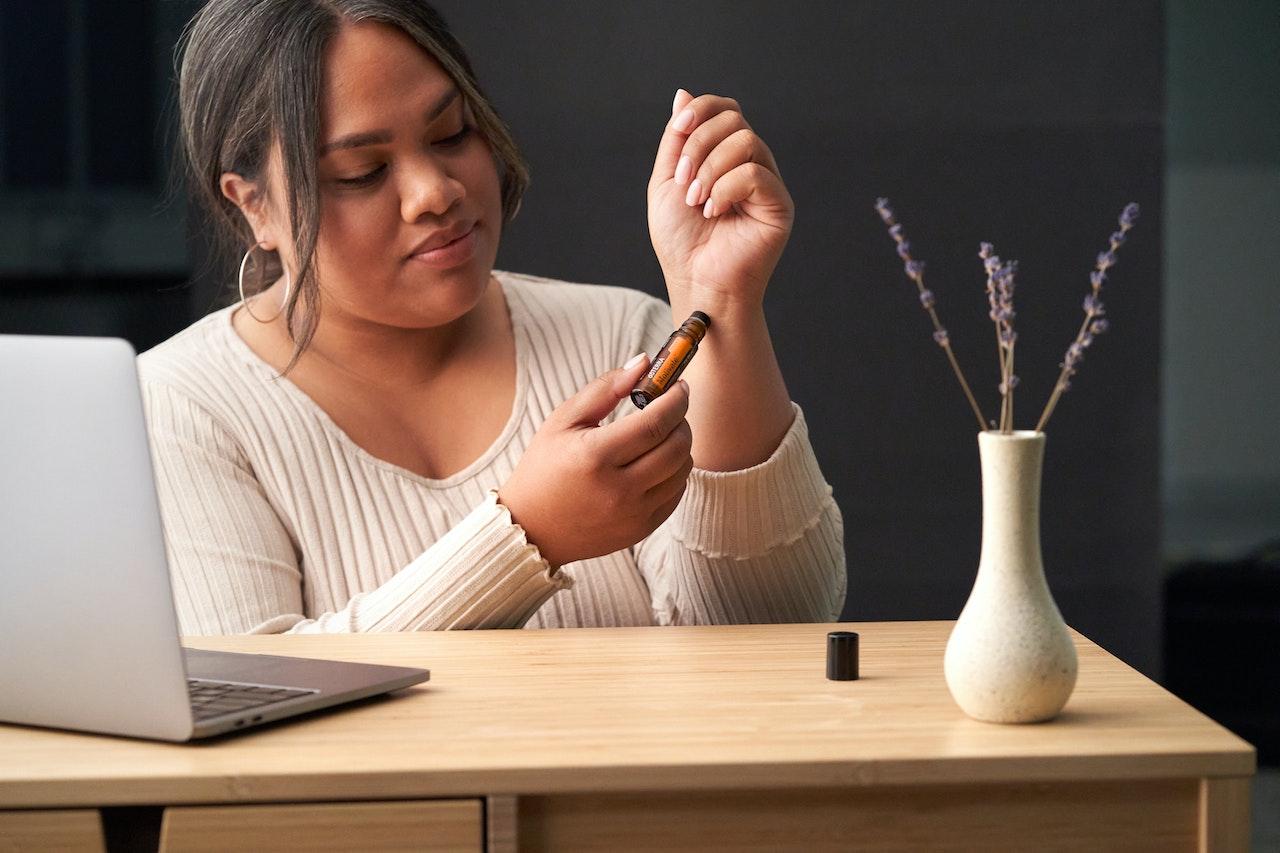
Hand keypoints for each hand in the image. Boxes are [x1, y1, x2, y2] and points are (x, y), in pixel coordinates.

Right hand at [497, 355, 693, 569]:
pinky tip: (656, 461)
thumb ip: (604, 389)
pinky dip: (675, 473)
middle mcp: (618, 490)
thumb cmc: (543, 468)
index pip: (654, 424)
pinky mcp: (641, 530)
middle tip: (672, 407)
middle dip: (681, 420)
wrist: (531, 529)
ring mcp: (633, 514)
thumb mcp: (562, 421)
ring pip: (682, 471)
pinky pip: (676, 494)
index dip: (675, 401)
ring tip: (662, 434)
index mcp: (594, 457)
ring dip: (680, 446)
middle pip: (676, 447)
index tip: (679, 386)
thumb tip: (643, 363)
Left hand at [648, 89, 794, 315]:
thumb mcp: (666, 182)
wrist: (696, 282)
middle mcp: (751, 164)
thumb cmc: (681, 241)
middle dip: (698, 145)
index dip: (701, 110)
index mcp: (725, 157)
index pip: (725, 110)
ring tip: (697, 202)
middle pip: (734, 120)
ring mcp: (767, 184)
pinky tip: (715, 212)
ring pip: (746, 141)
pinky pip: (756, 173)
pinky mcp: (779, 204)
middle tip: (684, 183)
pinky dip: (726, 188)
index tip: (677, 130)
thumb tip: (684, 94)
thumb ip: (676, 140)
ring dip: (710, 169)